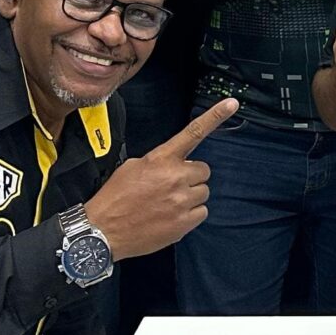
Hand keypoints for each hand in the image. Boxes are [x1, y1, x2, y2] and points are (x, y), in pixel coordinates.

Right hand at [84, 98, 232, 257]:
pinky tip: (171, 216)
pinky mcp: (184, 223)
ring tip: (168, 203)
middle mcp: (175, 177)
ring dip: (190, 196)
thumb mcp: (132, 167)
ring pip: (203, 192)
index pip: (193, 132)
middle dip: (191, 176)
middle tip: (172, 185)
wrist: (104, 231)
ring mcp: (181, 201)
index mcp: (161, 159)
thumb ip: (158, 161)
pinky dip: (190, 215)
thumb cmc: (115, 198)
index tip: (231, 104)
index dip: (214, 116)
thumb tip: (173, 164)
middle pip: (203, 170)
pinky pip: (202, 212)